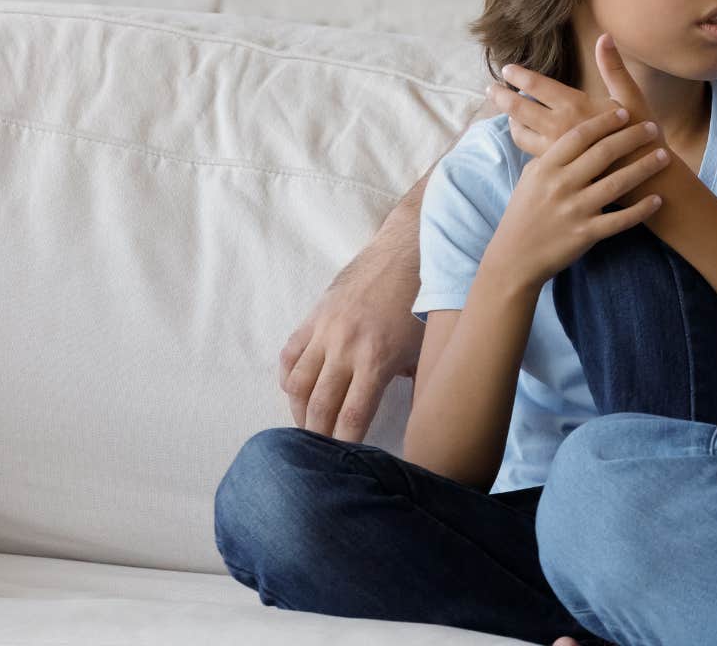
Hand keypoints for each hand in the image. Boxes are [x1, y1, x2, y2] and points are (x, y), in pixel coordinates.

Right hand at [279, 245, 424, 440]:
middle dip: (317, 438)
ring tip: (306, 431)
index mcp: (378, 357)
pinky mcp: (314, 316)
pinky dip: (289, 378)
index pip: (352, 415)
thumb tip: (415, 417)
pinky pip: (290, 355)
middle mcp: (346, 346)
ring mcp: (325, 330)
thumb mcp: (427, 346)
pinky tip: (296, 394)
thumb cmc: (424, 301)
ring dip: (299, 412)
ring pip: (298, 384)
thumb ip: (415, 382)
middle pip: (320, 406)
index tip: (343, 465)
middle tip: (317, 459)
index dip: (344, 445)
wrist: (408, 251)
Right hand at [481, 110, 669, 288]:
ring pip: (616, 184)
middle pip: (603, 153)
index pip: (579, 136)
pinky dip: (640, 210)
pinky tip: (658, 200)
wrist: (514, 258)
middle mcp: (561, 185)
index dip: (604, 122)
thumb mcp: (529, 179)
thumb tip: (561, 129)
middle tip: (653, 128)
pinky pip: (619, 220)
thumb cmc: (523, 214)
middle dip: (632, 137)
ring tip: (664, 156)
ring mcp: (575, 210)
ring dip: (644, 168)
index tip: (624, 112)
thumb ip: (548, 155)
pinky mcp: (586, 234)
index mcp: (546, 168)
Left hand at [491, 34, 647, 156]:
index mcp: (575, 107)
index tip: (507, 69)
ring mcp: (554, 151)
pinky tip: (528, 137)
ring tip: (509, 114)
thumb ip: (613, 67)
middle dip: (501, 97)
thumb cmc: (641, 135)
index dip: (519, 76)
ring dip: (512, 121)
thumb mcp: (631, 97)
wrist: (647, 180)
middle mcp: (559, 129)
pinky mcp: (556, 168)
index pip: (537, 87)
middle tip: (491, 89)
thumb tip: (604, 37)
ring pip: (520, 134)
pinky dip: (525, 141)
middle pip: (518, 110)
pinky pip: (530, 153)